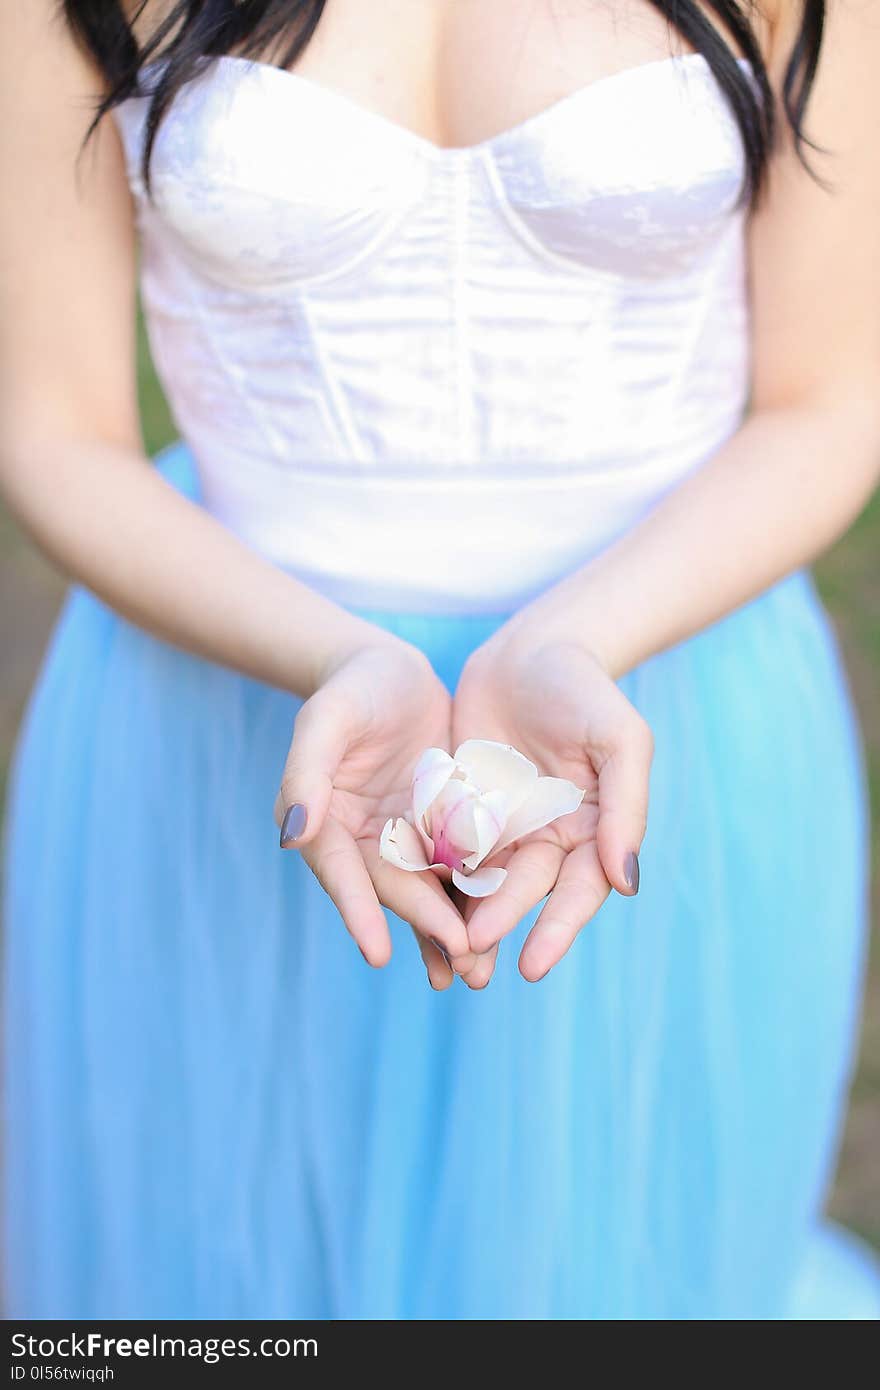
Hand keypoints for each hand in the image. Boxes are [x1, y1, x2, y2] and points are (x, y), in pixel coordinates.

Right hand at [274, 635, 476, 988]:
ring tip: (480, 973)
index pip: (341, 873)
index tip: (376, 953)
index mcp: (324, 823)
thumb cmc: (351, 689)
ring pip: (429, 890)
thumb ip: (307, 772)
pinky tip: (501, 932)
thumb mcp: (325, 719)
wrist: (392, 673)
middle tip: (462, 963)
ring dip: (452, 931)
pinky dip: (476, 900)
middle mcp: (362, 842)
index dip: (358, 912)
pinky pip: (460, 868)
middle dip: (426, 926)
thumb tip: (294, 833)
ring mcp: (404, 839)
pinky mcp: (442, 830)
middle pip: (394, 888)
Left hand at [451, 628, 652, 983]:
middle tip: (469, 952)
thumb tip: (626, 882)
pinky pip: (442, 846)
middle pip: (522, 891)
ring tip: (440, 953)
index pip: (577, 891)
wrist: (531, 649)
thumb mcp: (621, 740)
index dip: (557, 928)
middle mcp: (545, 838)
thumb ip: (626, 808)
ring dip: (462, 916)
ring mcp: (500, 826)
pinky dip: (429, 873)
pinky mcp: (459, 808)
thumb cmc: (586, 690)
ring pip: (480, 880)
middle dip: (498, 923)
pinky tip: (405, 898)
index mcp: (590, 832)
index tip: (533, 964)